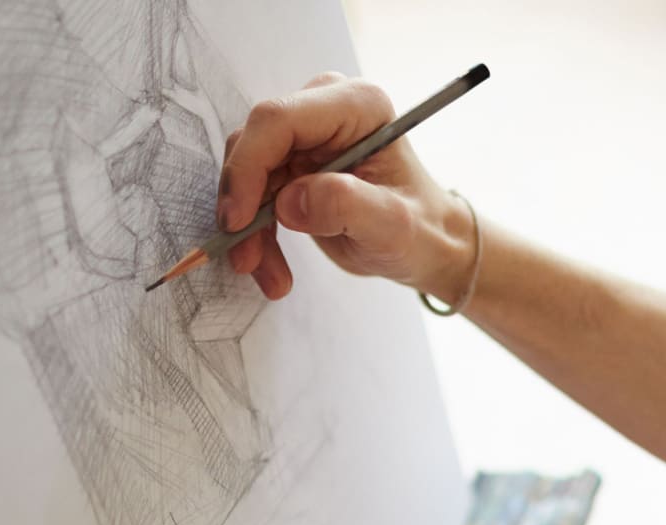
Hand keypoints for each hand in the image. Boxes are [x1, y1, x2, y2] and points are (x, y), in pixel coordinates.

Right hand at [219, 73, 477, 302]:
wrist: (426, 243)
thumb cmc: (421, 230)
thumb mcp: (393, 226)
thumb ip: (346, 206)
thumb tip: (290, 202)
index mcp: (357, 105)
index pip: (279, 119)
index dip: (249, 167)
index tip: (239, 221)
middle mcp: (327, 107)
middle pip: (255, 144)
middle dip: (244, 205)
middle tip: (247, 259)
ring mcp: (307, 134)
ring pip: (248, 173)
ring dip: (249, 230)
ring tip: (271, 277)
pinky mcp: (293, 161)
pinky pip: (254, 193)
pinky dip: (256, 234)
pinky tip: (272, 269)